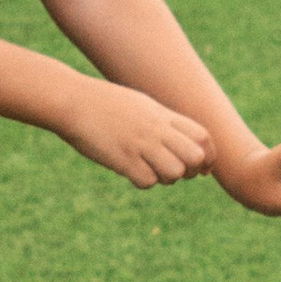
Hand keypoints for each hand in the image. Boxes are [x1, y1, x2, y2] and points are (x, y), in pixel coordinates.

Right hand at [55, 78, 214, 188]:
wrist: (71, 100)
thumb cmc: (104, 103)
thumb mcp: (141, 105)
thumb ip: (163, 121)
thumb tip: (180, 140)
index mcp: (162, 114)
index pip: (203, 136)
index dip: (209, 155)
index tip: (203, 167)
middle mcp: (156, 129)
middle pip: (196, 157)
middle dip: (192, 170)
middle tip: (177, 171)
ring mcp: (139, 144)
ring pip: (175, 172)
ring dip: (167, 178)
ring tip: (151, 170)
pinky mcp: (122, 158)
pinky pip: (147, 181)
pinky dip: (143, 181)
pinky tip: (131, 171)